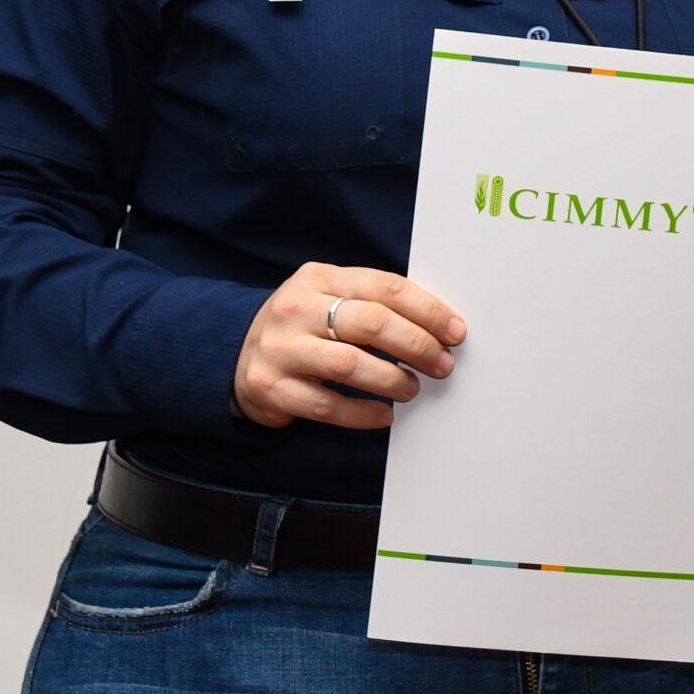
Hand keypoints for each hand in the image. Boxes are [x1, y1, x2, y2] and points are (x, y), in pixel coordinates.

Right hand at [233, 262, 466, 429]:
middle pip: (370, 322)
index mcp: (319, 278)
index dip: (427, 310)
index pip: (384, 287)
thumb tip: (437, 326)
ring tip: (412, 388)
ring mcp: (281, 348)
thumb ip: (371, 303)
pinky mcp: (271, 387)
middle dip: (416, 345)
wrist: (238, 355)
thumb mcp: (328, 299)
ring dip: (391, 379)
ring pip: (349, 365)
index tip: (455, 331)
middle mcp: (296, 308)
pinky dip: (362, 413)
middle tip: (442, 364)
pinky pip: (326, 406)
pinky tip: (384, 414)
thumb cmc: (302, 327)